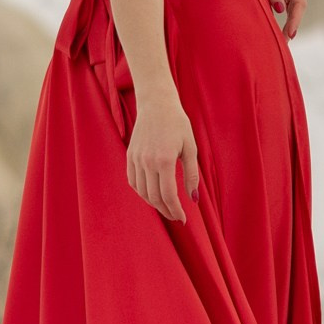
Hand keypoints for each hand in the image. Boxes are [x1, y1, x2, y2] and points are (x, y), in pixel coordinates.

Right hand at [126, 96, 199, 221]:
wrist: (156, 104)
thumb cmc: (178, 124)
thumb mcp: (190, 147)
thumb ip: (192, 175)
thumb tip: (194, 199)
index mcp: (165, 160)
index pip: (168, 195)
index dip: (176, 210)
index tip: (183, 219)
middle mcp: (147, 162)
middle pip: (154, 197)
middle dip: (166, 211)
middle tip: (176, 217)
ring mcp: (136, 159)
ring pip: (142, 192)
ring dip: (153, 203)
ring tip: (165, 207)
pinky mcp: (130, 156)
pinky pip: (133, 181)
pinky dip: (141, 192)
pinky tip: (151, 194)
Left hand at [244, 0, 305, 38]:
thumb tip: (281, 10)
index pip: (299, 2)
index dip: (296, 20)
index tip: (290, 34)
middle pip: (298, 7)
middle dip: (293, 24)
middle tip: (284, 42)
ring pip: (293, 6)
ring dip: (289, 21)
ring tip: (281, 39)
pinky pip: (286, 3)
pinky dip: (283, 15)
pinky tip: (276, 26)